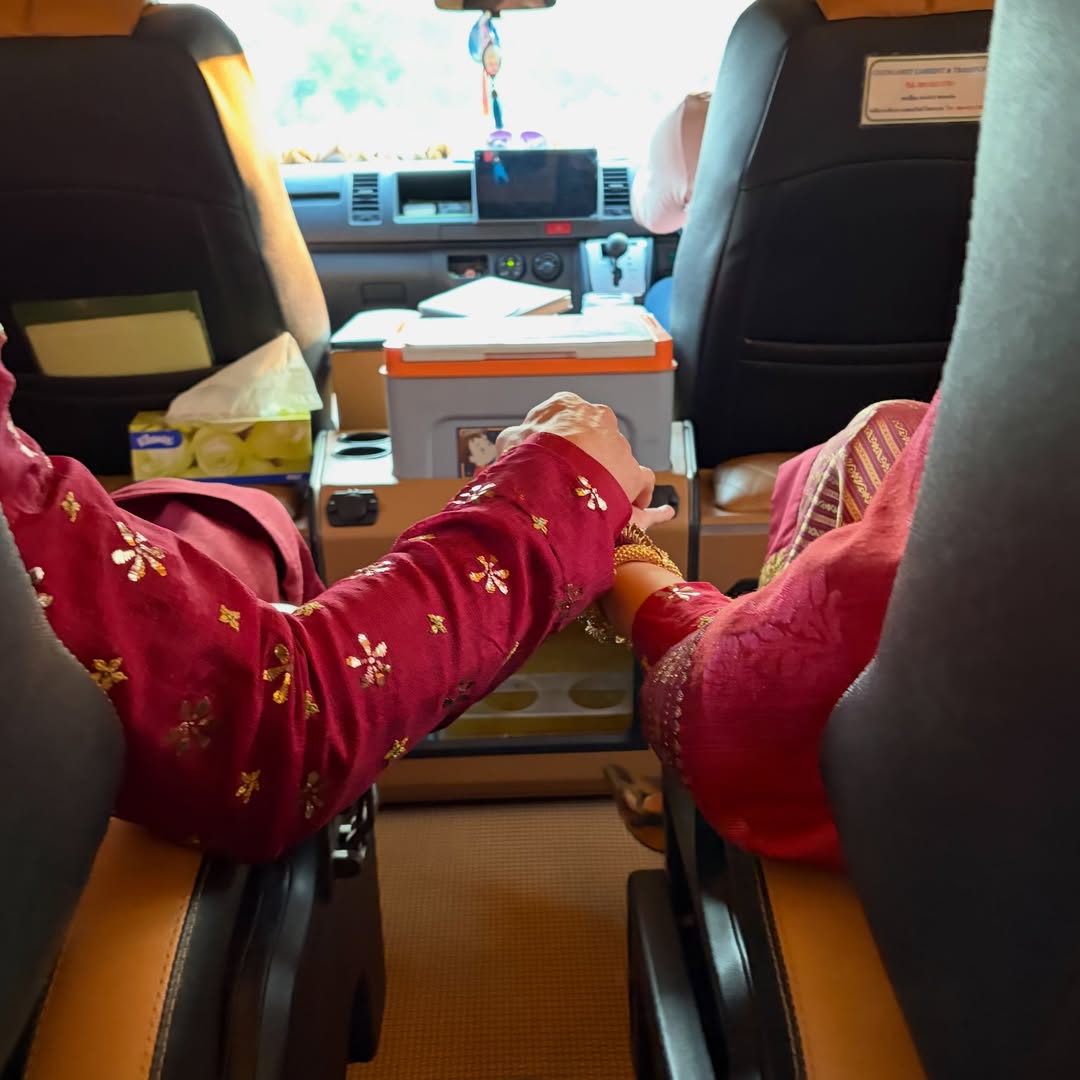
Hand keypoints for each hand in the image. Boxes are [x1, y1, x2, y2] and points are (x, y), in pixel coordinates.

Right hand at [497, 392, 671, 519]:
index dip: (555, 439)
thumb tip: (512, 442)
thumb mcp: (510, 442)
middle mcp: (597, 418)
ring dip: (606, 473)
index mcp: (567, 406)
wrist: (554, 479)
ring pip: (615, 457)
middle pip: (592, 436)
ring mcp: (618, 443)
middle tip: (569, 477)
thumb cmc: (531, 459)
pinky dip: (636, 492)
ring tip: (591, 496)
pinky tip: (629, 503)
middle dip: (584, 455)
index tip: (549, 455)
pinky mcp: (633, 470)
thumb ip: (515, 438)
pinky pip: (640, 480)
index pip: (562, 416)